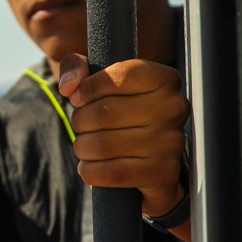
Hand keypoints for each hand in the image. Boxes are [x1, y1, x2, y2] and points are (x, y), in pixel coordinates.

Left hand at [57, 54, 189, 216]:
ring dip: (83, 147)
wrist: (149, 162)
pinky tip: (90, 166)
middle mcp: (174, 108)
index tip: (78, 98)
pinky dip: (90, 170)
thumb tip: (68, 86)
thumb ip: (76, 68)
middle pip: (105, 112)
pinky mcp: (163, 173)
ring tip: (85, 146)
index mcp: (163, 79)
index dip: (89, 87)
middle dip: (80, 121)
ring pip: (103, 145)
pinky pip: (111, 173)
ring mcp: (171, 142)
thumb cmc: (120, 112)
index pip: (119, 75)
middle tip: (82, 126)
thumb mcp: (99, 81)